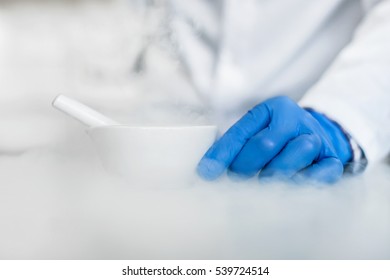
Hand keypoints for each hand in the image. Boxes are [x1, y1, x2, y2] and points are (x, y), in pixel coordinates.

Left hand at [197, 96, 351, 182]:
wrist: (321, 133)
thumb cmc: (279, 135)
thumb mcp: (258, 129)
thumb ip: (237, 145)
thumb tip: (208, 170)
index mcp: (273, 109)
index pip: (242, 131)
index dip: (222, 154)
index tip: (206, 173)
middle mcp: (295, 120)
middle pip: (266, 144)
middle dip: (244, 166)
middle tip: (234, 180)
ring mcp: (316, 138)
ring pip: (296, 153)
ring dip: (274, 174)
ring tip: (261, 184)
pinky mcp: (332, 159)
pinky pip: (322, 172)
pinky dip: (305, 182)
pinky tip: (290, 187)